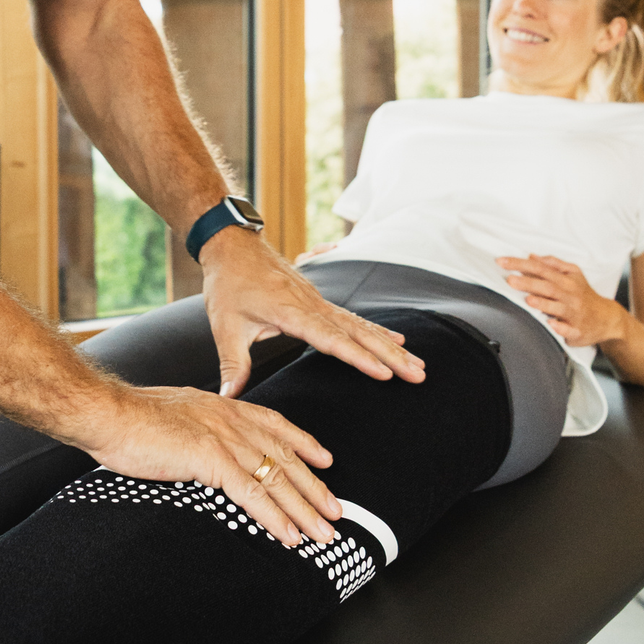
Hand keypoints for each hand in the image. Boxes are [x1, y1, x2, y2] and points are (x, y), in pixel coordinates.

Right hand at [87, 381, 339, 545]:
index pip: (275, 424)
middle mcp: (230, 418)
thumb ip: (197, 431)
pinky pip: (251, 493)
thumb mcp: (175, 418)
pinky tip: (289, 535)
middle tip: (336, 510)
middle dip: (314, 486)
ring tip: (325, 533)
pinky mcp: (209, 458)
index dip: (303, 443)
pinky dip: (274, 517)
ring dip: (303, 509)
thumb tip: (202, 449)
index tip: (324, 460)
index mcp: (222, 407)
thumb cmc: (130, 419)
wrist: (108, 413)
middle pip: (284, 455)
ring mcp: (222, 437)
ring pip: (275, 477)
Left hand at [199, 227, 425, 398]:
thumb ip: (233, 363)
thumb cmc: (228, 284)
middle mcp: (311, 305)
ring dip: (390, 346)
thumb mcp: (225, 325)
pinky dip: (376, 331)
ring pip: (360, 326)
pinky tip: (397, 341)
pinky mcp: (318, 300)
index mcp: (291, 312)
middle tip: (418, 374)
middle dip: (390, 355)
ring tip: (417, 364)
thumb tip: (229, 398)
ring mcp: (318, 301)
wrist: (233, 246)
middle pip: (357, 333)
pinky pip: (353, 318)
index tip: (384, 373)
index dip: (359, 358)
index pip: (331, 339)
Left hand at [496, 254, 623, 347]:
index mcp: (566, 280)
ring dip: (543, 304)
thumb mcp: (573, 274)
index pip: (540, 269)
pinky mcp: (577, 330)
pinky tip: (551, 324)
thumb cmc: (584, 294)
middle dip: (528, 283)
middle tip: (510, 280)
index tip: (501, 262)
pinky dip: (560, 327)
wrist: (608, 318)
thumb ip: (552, 264)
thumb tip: (531, 256)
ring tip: (528, 300)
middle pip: (547, 287)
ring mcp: (574, 313)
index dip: (520, 265)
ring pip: (558, 307)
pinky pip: (569, 329)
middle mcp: (570, 295)